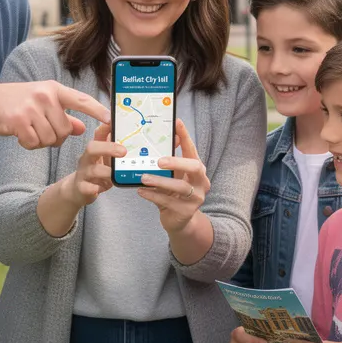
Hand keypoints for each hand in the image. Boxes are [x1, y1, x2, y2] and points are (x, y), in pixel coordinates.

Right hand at [0, 80, 109, 149]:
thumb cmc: (22, 100)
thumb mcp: (45, 102)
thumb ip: (64, 115)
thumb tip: (81, 129)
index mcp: (55, 90)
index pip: (81, 100)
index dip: (97, 110)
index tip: (110, 119)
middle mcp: (45, 96)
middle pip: (64, 130)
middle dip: (57, 136)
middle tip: (43, 129)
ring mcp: (31, 108)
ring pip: (50, 138)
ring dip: (42, 141)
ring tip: (31, 130)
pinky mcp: (18, 121)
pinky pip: (34, 143)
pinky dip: (29, 144)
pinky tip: (22, 134)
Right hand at [58, 124, 124, 206]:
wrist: (77, 190)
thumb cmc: (95, 172)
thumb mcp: (104, 158)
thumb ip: (112, 146)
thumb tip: (124, 133)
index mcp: (95, 149)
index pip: (99, 133)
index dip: (107, 126)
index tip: (115, 121)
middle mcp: (87, 158)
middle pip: (92, 147)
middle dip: (108, 148)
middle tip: (123, 152)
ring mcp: (83, 173)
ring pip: (93, 169)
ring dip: (107, 172)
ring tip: (116, 175)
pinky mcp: (82, 187)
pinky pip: (87, 187)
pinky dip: (94, 188)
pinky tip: (100, 188)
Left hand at [138, 119, 209, 233]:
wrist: (179, 221)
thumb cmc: (173, 193)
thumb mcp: (173, 176)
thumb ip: (170, 161)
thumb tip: (166, 139)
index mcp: (197, 170)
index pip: (192, 150)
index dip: (185, 136)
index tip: (176, 122)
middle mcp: (201, 182)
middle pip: (194, 167)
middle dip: (177, 162)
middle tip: (159, 161)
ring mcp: (195, 198)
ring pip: (180, 186)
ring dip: (160, 181)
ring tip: (143, 177)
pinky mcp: (185, 212)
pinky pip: (167, 202)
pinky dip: (152, 195)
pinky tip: (140, 191)